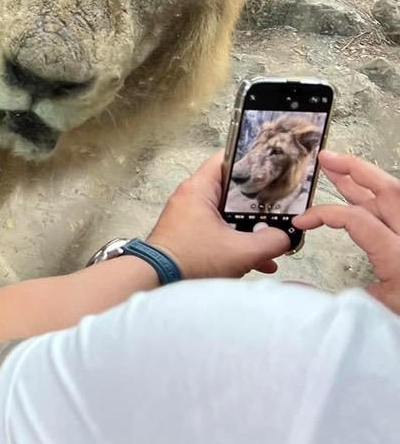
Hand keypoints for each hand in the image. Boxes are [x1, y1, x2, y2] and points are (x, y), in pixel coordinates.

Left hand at [146, 153, 291, 278]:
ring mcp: (189, 219)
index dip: (252, 162)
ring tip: (274, 243)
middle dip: (258, 205)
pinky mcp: (189, 237)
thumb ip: (272, 241)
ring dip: (251, 230)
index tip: (273, 169)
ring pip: (228, 217)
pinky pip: (219, 234)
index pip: (226, 160)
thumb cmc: (190, 260)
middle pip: (232, 192)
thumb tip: (286, 237)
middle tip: (280, 211)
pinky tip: (259, 262)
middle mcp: (191, 200)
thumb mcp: (242, 251)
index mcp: (198, 190)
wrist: (157, 282)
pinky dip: (238, 244)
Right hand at [295, 152, 399, 313]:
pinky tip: (368, 194)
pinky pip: (398, 210)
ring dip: (367, 179)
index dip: (325, 214)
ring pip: (396, 197)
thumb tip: (289, 290)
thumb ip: (330, 300)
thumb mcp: (372, 316)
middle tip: (326, 158)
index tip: (302, 221)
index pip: (358, 219)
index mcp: (399, 257)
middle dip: (355, 170)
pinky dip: (382, 197)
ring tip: (340, 166)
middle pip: (388, 192)